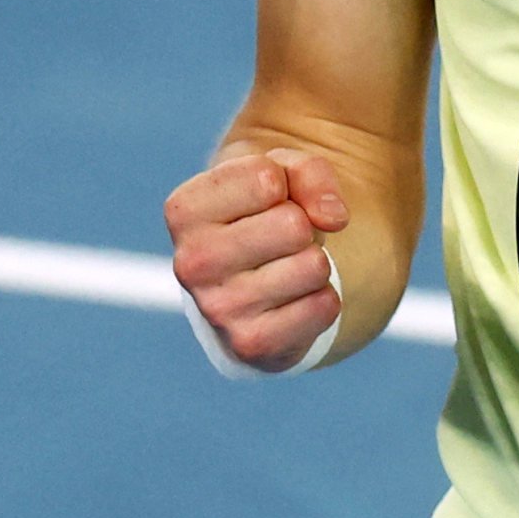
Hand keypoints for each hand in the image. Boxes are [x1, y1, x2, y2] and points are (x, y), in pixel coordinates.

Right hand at [164, 148, 349, 368]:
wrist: (249, 286)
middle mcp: (190, 262)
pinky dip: (323, 298)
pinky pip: (324, 306)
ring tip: (286, 268)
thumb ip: (309, 173)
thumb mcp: (279, 174)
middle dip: (302, 226)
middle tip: (281, 241)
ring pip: (313, 265)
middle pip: (293, 225)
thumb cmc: (262, 216)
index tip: (265, 202)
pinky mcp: (251, 344)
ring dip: (314, 263)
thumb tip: (334, 218)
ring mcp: (217, 309)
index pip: (266, 178)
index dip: (282, 184)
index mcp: (184, 211)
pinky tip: (294, 299)